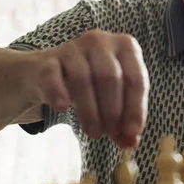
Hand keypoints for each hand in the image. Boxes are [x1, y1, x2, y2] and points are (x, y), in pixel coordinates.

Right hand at [31, 29, 148, 147]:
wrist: (48, 73)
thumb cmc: (92, 85)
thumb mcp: (113, 99)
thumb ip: (124, 121)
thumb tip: (131, 143)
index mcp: (125, 46)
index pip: (136, 78)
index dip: (135, 108)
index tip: (132, 132)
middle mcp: (100, 41)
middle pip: (110, 77)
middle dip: (112, 111)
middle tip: (109, 134)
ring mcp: (73, 47)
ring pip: (83, 78)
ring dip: (90, 110)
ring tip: (93, 132)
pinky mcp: (49, 59)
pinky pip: (54, 76)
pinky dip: (59, 92)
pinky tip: (62, 108)